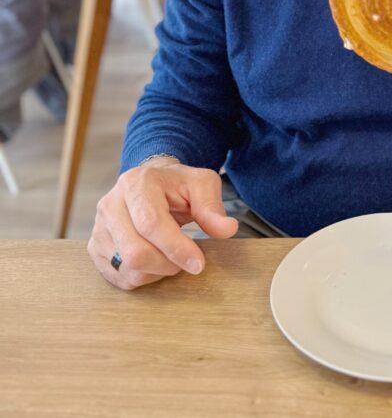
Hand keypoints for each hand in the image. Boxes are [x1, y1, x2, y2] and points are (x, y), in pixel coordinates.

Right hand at [88, 158, 237, 290]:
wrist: (151, 183)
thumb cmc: (178, 185)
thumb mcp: (201, 185)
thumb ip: (213, 207)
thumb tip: (227, 230)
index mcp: (136, 183)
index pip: (151, 223)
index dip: (176, 248)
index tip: (198, 263)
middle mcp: (110, 204)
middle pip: (135, 252)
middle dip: (168, 263)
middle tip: (187, 259)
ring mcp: (99, 228)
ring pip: (127, 268)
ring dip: (157, 271)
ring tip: (171, 256)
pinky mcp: (95, 247)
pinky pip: (119, 277)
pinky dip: (143, 277)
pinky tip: (156, 261)